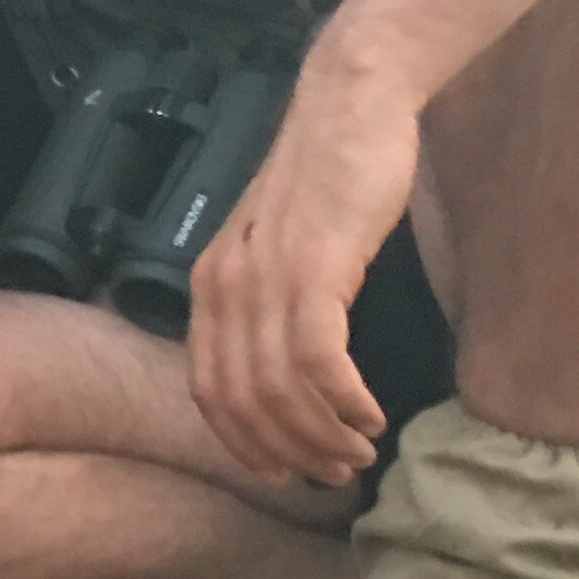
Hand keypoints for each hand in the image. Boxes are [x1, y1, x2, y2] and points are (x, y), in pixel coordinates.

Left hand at [183, 61, 414, 485]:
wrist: (352, 105)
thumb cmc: (328, 177)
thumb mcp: (282, 248)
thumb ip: (272, 302)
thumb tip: (288, 372)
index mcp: (209, 287)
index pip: (208, 391)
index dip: (245, 443)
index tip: (285, 472)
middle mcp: (225, 288)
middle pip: (242, 402)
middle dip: (288, 452)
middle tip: (336, 474)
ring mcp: (265, 278)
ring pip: (279, 391)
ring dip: (322, 435)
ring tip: (360, 451)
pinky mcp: (313, 268)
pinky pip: (317, 361)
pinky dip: (342, 401)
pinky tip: (370, 414)